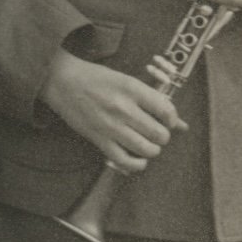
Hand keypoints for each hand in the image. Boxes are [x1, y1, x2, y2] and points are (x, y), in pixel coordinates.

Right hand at [45, 52, 185, 169]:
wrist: (60, 80)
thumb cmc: (95, 78)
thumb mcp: (126, 81)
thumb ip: (153, 101)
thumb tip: (182, 124)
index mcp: (131, 89)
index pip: (167, 111)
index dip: (172, 119)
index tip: (167, 120)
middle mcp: (123, 108)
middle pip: (160, 134)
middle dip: (162, 136)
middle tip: (154, 131)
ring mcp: (110, 126)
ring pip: (147, 149)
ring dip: (152, 149)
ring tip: (146, 143)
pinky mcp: (98, 139)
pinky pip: (125, 161)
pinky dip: (137, 164)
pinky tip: (138, 158)